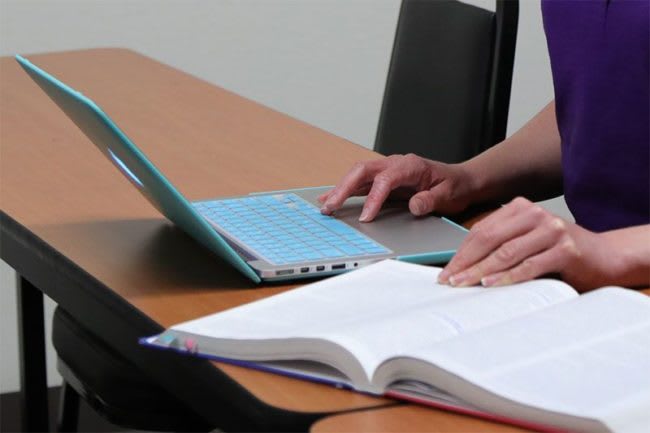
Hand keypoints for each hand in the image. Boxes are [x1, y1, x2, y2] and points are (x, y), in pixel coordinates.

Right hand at [319, 154, 475, 221]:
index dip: (373, 198)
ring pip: (357, 174)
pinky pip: (360, 182)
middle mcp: (395, 163)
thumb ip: (431, 200)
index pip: (384, 179)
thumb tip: (414, 206)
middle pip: (362, 170)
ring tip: (325, 205)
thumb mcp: (448, 195)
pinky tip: (330, 198)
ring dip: (340, 189)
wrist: (461, 181)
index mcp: (410, 165)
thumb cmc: (454, 186)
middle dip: (344, 188)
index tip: (365, 218)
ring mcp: (387, 170)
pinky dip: (344, 190)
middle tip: (330, 206)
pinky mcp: (383, 179)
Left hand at [438, 197, 617, 291]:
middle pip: (490, 239)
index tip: (446, 271)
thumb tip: (462, 266)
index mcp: (521, 208)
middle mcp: (535, 214)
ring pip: (506, 252)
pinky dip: (507, 277)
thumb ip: (502, 245)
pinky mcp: (566, 249)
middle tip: (449, 280)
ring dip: (481, 270)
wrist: (606, 256)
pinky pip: (529, 265)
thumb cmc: (561, 252)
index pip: (482, 230)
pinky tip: (491, 284)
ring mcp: (552, 230)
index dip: (461, 252)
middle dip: (466, 262)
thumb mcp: (528, 241)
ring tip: (463, 284)